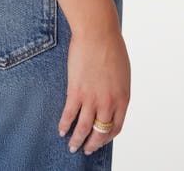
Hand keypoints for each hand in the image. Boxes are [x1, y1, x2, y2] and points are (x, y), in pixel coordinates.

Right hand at [58, 26, 130, 154]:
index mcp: (122, 98)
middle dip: (92, 144)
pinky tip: (61, 130)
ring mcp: (92, 98)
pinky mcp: (76, 91)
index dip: (107, 137)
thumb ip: (117, 90)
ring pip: (84, 128)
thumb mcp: (122, 73)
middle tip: (86, 149)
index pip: (116, 128)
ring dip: (77, 139)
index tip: (100, 140)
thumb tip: (110, 100)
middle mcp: (108, 102)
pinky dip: (64, 124)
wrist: (98, 32)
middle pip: (100, 132)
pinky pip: (69, 114)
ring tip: (72, 145)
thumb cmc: (111, 47)